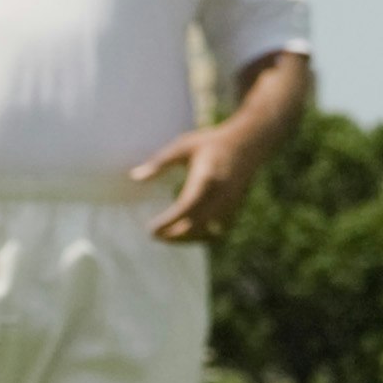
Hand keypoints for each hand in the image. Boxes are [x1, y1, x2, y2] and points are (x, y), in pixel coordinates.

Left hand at [137, 121, 254, 242]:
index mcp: (206, 179)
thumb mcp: (183, 146)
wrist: (248, 144)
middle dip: (173, 236)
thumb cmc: (211, 143)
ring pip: (207, 233)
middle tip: (155, 235)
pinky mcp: (235, 210)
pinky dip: (202, 236)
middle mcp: (220, 196)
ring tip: (167, 236)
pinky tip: (186, 233)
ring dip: (186, 239)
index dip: (168, 223)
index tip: (151, 230)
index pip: (185, 208)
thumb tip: (134, 177)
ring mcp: (230, 205)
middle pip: (195, 226)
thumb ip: (159, 163)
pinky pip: (218, 232)